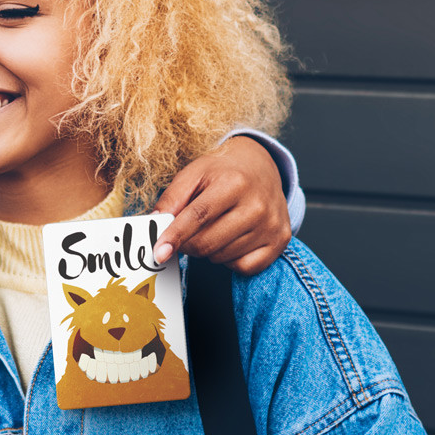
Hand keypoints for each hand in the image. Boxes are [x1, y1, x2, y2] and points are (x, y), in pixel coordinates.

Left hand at [153, 135, 289, 275]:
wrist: (261, 167)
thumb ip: (171, 198)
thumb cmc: (223, 172)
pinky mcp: (280, 241)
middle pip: (208, 242)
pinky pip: (244, 267)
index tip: (159, 252)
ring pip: (222, 257)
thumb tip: (154, 224)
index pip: (198, 216)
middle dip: (187, 244)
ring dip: (208, 250)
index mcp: (234, 183)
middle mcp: (257, 205)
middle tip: (184, 234)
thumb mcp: (194, 173)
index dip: (175, 236)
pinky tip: (230, 240)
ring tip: (214, 228)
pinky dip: (230, 260)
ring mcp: (271, 225)